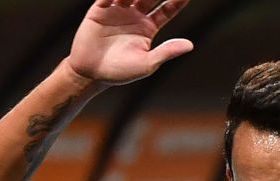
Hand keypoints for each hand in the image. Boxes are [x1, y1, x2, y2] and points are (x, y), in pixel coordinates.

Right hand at [68, 0, 193, 85]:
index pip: (167, 9)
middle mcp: (135, 16)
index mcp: (148, 27)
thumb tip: (190, 45)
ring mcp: (118, 10)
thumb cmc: (119, 72)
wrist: (89, 73)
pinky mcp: (100, 9)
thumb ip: (167, 52)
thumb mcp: (146, 64)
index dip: (178, 0)